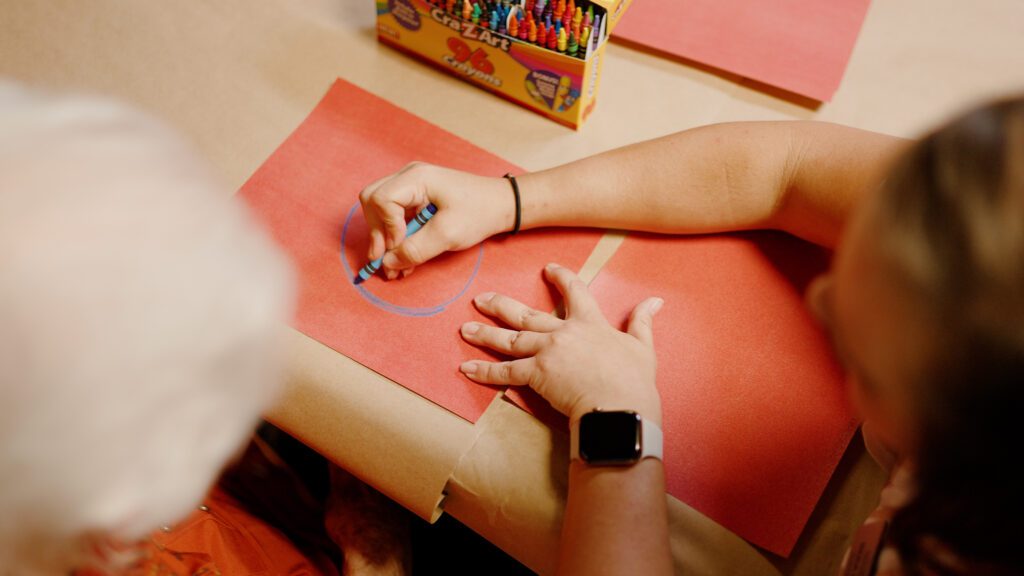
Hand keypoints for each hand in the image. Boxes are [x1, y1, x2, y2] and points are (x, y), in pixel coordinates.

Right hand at [359, 162, 513, 278]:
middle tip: (385, 261)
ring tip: (395, 266)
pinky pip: (393, 215)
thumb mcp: (448, 235)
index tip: (400, 247)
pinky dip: (395, 236)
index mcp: (417, 178)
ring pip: (378, 209)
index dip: (386, 227)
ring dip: (384, 238)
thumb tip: (387, 265)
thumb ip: (415, 250)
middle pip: (372, 200)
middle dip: (377, 232)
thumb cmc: (479, 212)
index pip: (381, 199)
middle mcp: (409, 176)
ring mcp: (410, 185)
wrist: (501, 205)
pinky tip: (403, 257)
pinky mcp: (414, 197)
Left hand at [459, 263, 663, 424]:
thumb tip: (655, 301)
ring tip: (465, 329)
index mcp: (590, 323)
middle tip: (480, 299)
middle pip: (526, 314)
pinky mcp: (537, 374)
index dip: (560, 278)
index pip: (574, 291)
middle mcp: (563, 332)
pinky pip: (504, 372)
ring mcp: (547, 352)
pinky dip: (484, 371)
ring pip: (509, 340)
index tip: (548, 269)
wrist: (619, 406)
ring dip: (485, 334)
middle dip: (500, 305)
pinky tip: (466, 367)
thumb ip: (642, 321)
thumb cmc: (634, 380)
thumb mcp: (643, 347)